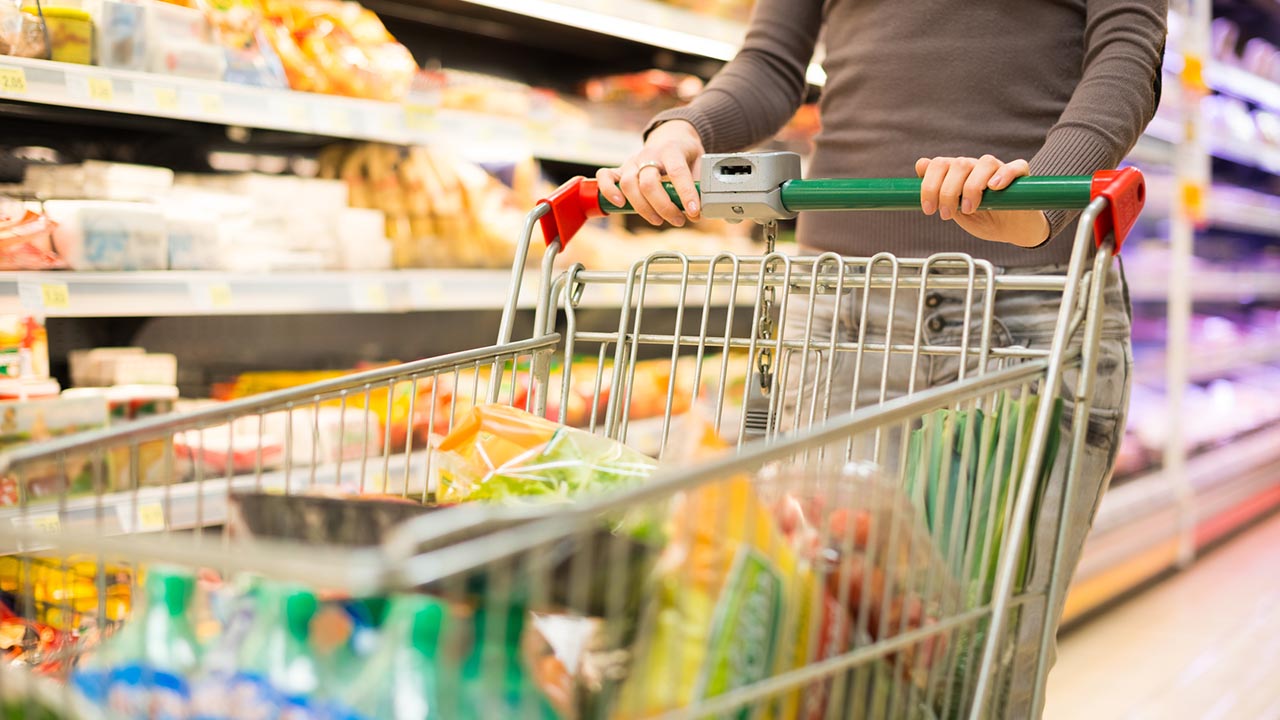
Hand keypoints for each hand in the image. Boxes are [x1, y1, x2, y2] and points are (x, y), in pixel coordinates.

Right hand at [597, 120, 703, 226]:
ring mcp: (632, 161)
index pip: (677, 172)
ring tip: (658, 220)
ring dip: (642, 208)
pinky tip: (619, 205)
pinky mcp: (621, 169)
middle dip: (664, 207)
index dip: (686, 194)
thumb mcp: (700, 164)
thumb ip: (699, 187)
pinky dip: (608, 191)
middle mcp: (649, 154)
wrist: (671, 136)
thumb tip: (697, 214)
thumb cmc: (685, 154)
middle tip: (679, 220)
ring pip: (628, 184)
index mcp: (671, 150)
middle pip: (648, 183)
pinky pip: (605, 176)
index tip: (694, 212)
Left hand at [916, 156, 1050, 246]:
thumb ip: (939, 192)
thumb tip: (921, 164)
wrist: (1011, 231)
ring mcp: (999, 169)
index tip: (929, 209)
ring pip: (985, 163)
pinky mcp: (1020, 177)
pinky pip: (1016, 167)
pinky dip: (1004, 174)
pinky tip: (994, 187)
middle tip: (946, 214)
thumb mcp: (955, 211)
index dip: (929, 185)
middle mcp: (976, 167)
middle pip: (959, 164)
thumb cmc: (983, 218)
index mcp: (958, 173)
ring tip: (969, 209)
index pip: (939, 164)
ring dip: (972, 187)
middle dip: (947, 191)